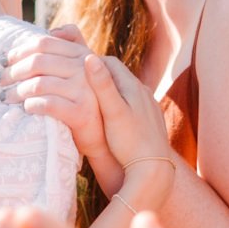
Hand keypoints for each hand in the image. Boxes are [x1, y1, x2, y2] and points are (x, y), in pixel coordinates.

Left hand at [0, 26, 119, 187]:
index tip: (4, 60)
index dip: (20, 50)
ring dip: (16, 91)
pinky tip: (24, 108)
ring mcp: (85, 91)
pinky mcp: (82, 113)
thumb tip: (52, 30)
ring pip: (39, 84)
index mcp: (82, 54)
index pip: (44, 43)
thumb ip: (72, 47)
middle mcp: (85, 69)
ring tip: (4, 98)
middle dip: (13, 71)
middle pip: (38, 62)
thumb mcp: (83, 71)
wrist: (103, 135)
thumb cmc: (86, 100)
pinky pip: (48, 105)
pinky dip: (31, 105)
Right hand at [81, 52, 172, 196]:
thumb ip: (102, 85)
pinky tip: (110, 114)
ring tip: (92, 94)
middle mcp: (144, 93)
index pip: (110, 63)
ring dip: (110, 88)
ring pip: (126, 89)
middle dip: (100, 73)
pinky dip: (119, 102)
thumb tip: (89, 57)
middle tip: (78, 77)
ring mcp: (149, 107)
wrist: (154, 170)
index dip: (91, 62)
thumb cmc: (130, 142)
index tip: (74, 66)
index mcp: (133, 87)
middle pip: (118, 74)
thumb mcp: (113, 112)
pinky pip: (132, 103)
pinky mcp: (151, 120)